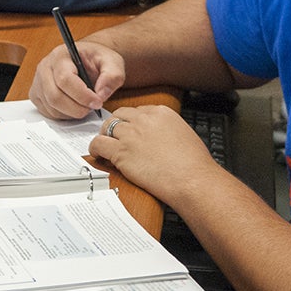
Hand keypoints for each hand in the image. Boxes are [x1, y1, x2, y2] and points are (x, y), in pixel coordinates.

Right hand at [29, 41, 125, 118]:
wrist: (87, 60)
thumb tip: (101, 94)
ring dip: (72, 112)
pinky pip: (48, 112)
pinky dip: (64, 115)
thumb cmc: (97, 60)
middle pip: (55, 96)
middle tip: (93, 107)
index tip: (98, 102)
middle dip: (78, 108)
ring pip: (52, 107)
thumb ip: (112, 76)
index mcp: (61, 55)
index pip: (65, 79)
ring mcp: (38, 82)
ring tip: (86, 104)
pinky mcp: (37, 95)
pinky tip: (75, 106)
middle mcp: (45, 67)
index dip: (82, 95)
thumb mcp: (112, 62)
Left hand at [89, 105, 221, 203]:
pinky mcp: (121, 152)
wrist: (193, 179)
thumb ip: (168, 129)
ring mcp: (131, 135)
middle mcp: (144, 119)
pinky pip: (98, 144)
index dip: (130, 121)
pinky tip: (99, 155)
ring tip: (105, 146)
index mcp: (161, 112)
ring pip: (106, 127)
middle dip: (115, 125)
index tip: (129, 129)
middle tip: (114, 136)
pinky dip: (95, 149)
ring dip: (104, 136)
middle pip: (119, 115)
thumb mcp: (184, 134)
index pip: (137, 110)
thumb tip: (161, 136)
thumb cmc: (194, 163)